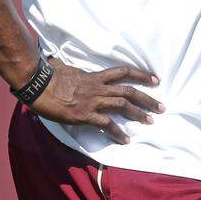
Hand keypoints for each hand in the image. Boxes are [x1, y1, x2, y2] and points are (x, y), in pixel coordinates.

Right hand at [29, 58, 164, 143]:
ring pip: (123, 105)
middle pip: (128, 91)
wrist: (38, 85)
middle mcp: (98, 87)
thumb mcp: (60, 67)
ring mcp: (93, 101)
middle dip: (147, 99)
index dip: (140, 75)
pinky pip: (106, 124)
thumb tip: (54, 61)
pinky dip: (118, 133)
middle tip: (161, 107)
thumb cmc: (47, 76)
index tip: (155, 80)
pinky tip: (125, 140)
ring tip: (150, 121)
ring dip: (139, 114)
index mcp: (94, 76)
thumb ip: (63, 66)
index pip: (123, 72)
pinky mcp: (85, 115)